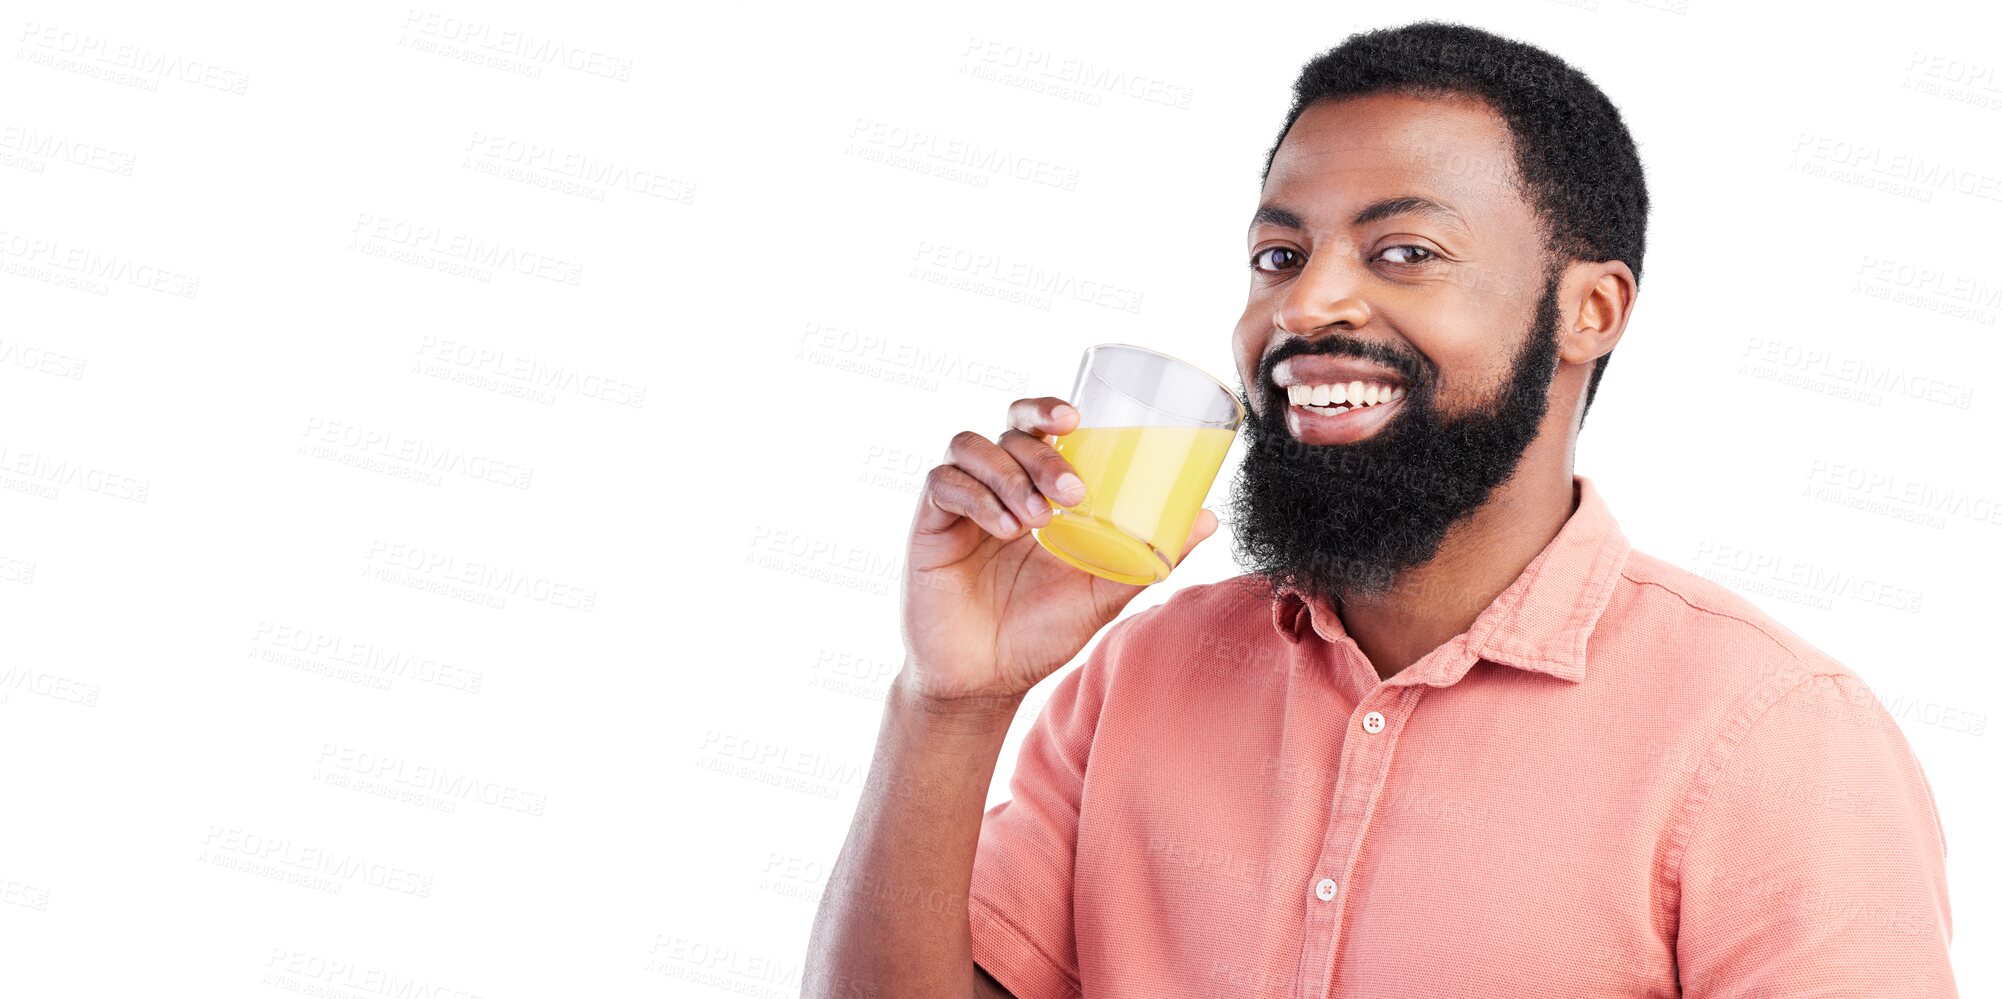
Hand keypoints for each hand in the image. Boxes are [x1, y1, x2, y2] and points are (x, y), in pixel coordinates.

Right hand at [900, 396, 1218, 705]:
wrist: (984, 681)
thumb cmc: (1039, 633)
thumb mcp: (1101, 591)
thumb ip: (1148, 557)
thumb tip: (1208, 519)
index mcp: (1033, 489)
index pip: (1035, 426)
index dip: (1048, 409)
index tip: (1076, 419)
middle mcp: (994, 486)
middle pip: (1007, 428)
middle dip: (1041, 450)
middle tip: (1073, 492)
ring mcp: (959, 503)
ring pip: (971, 447)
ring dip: (1009, 473)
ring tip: (1038, 519)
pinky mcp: (928, 524)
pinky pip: (944, 483)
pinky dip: (977, 497)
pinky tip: (1004, 528)